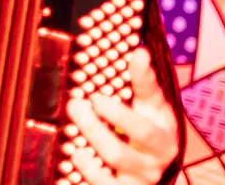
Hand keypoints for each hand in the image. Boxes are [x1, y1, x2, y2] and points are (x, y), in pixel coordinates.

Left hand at [67, 48, 179, 183]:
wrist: (155, 163)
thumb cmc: (150, 125)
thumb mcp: (152, 105)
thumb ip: (144, 81)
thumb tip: (139, 52)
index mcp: (161, 140)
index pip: (142, 130)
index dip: (118, 115)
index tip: (96, 97)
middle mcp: (150, 166)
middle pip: (118, 153)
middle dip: (92, 130)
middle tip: (73, 107)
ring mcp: (132, 183)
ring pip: (106, 181)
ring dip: (85, 163)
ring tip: (71, 147)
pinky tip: (63, 174)